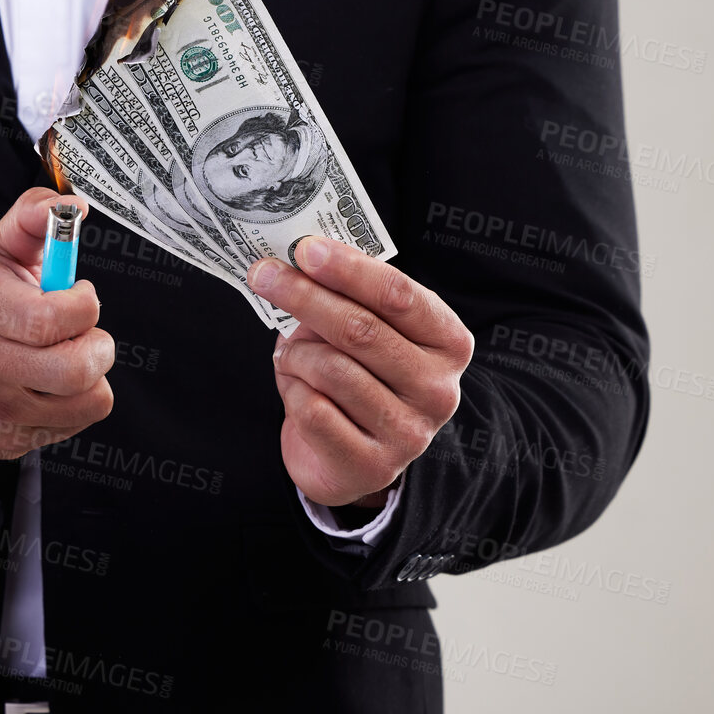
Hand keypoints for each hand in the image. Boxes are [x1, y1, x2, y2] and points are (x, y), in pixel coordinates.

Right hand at [0, 188, 114, 459]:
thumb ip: (32, 218)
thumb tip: (73, 206)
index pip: (51, 319)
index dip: (85, 304)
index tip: (78, 295)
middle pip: (75, 368)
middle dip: (99, 344)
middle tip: (84, 331)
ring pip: (86, 400)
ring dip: (92, 374)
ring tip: (67, 355)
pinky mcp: (4, 442)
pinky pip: (73, 425)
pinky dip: (74, 402)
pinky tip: (49, 383)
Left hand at [247, 238, 473, 508]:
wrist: (350, 456)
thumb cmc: (359, 375)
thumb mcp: (366, 330)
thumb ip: (347, 296)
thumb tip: (300, 259)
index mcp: (448, 342)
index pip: (398, 294)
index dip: (348, 268)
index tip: (305, 249)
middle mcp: (439, 388)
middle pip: (361, 329)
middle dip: (304, 296)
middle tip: (264, 275)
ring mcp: (410, 432)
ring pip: (332, 369)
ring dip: (295, 353)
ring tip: (289, 353)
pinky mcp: (373, 465)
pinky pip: (314, 410)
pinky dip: (292, 391)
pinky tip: (297, 389)